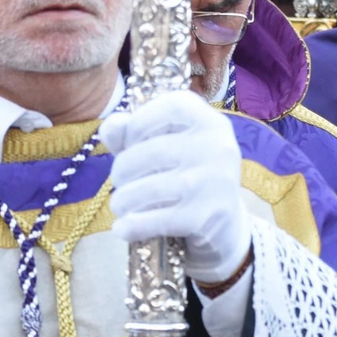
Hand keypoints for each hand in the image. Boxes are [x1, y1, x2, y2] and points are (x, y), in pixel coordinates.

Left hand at [101, 90, 250, 282]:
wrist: (225, 227)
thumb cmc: (188, 177)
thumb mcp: (167, 147)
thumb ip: (134, 132)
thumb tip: (111, 127)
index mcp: (211, 122)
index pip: (170, 107)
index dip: (140, 121)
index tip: (130, 142)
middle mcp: (219, 147)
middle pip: (151, 152)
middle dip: (122, 170)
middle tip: (120, 181)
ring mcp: (214, 183)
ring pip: (148, 188)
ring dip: (123, 200)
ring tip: (121, 205)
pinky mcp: (206, 217)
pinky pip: (155, 220)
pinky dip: (131, 226)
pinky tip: (123, 229)